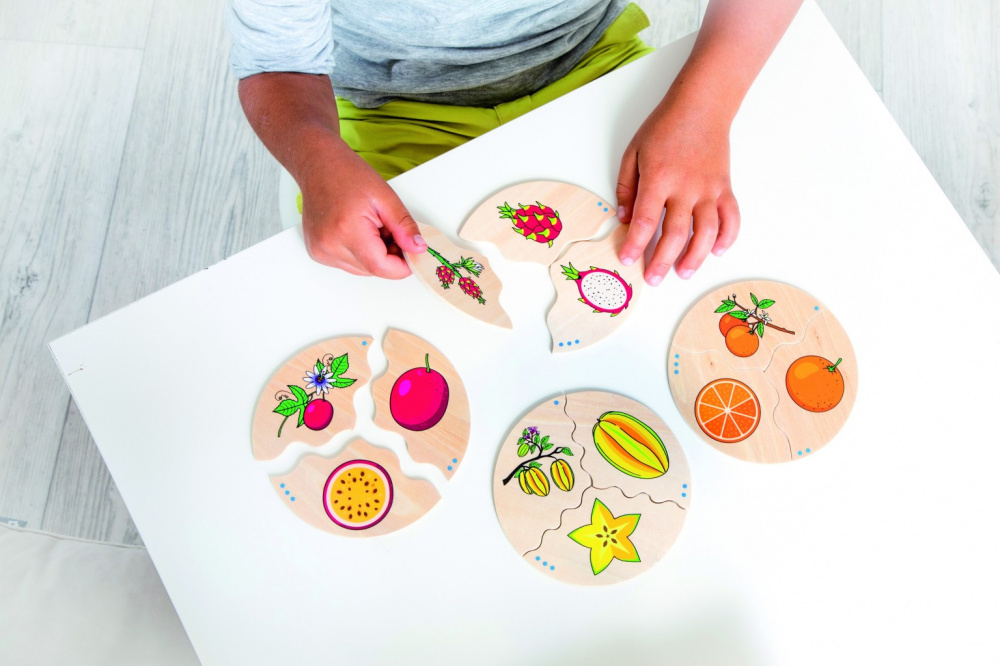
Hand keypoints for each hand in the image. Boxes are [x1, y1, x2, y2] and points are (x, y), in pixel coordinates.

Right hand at [299, 137, 425, 277]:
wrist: (318, 165)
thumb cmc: (348, 175)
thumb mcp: (385, 197)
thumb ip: (404, 226)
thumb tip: (418, 249)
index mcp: (346, 230)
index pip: (380, 267)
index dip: (402, 265)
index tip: (412, 255)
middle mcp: (328, 245)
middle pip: (372, 269)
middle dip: (388, 256)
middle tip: (389, 229)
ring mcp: (320, 251)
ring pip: (361, 269)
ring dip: (374, 254)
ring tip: (372, 227)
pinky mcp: (317, 252)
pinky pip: (348, 263)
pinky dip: (359, 252)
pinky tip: (357, 231)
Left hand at [616, 95, 739, 284]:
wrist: (702, 105)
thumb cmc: (665, 127)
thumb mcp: (633, 152)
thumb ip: (626, 187)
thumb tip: (624, 218)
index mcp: (659, 178)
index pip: (646, 220)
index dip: (635, 244)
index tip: (628, 259)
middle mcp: (686, 187)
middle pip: (676, 234)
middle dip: (662, 261)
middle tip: (653, 279)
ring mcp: (709, 189)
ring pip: (706, 233)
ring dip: (695, 258)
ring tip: (683, 273)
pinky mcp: (725, 188)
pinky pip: (732, 218)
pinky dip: (727, 238)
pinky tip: (716, 251)